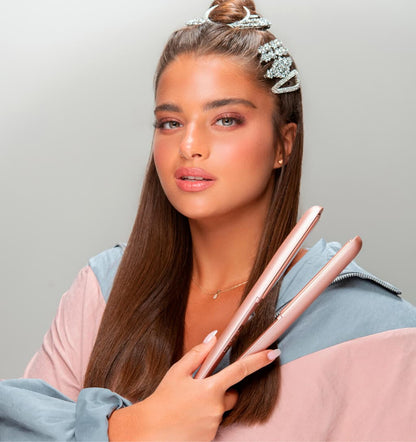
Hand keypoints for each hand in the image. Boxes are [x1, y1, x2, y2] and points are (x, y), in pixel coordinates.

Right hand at [108, 330, 279, 441]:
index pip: (240, 370)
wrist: (149, 432)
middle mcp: (216, 408)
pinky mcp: (210, 439)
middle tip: (201, 392)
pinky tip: (189, 419)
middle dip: (222, 392)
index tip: (273, 353)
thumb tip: (213, 339)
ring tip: (189, 407)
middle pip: (231, 395)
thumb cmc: (162, 400)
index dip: (258, 360)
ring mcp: (214, 425)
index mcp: (210, 388)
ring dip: (211, 407)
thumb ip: (197, 355)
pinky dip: (205, 420)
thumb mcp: (176, 372)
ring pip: (221, 411)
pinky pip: (213, 425)